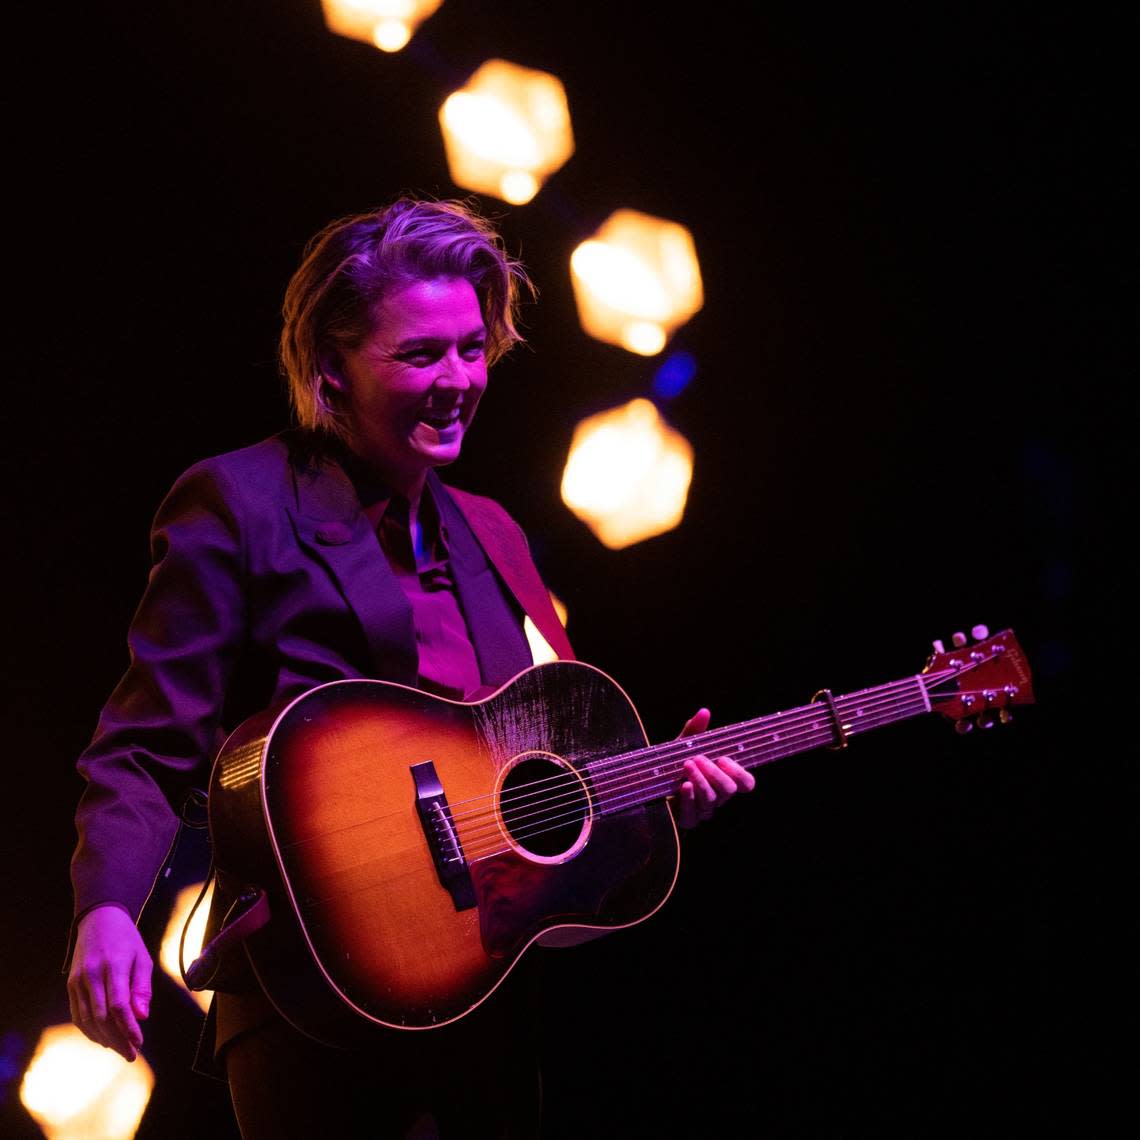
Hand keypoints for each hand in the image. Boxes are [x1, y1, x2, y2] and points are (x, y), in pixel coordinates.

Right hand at [67, 904, 152, 1061]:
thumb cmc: (127, 940)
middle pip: (102, 1017)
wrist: (99, 919)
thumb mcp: (142, 958)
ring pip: (87, 1020)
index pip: (118, 1006)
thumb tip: (142, 1017)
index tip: (139, 1043)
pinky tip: (103, 1038)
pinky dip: (89, 1030)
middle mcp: (91, 975)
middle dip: (117, 1039)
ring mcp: (77, 981)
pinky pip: (78, 1014)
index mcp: (112, 966)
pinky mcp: (70, 985)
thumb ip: (142, 988)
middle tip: (131, 1054)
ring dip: (103, 1039)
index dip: (128, 1028)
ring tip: (120, 1048)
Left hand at [673, 707, 755, 828]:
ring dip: (700, 781)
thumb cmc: (673, 763)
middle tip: (698, 758)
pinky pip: (692, 816)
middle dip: (714, 773)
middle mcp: (717, 797)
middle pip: (728, 790)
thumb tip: (704, 711)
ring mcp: (703, 810)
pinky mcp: (686, 819)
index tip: (723, 758)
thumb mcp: (683, 745)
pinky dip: (688, 800)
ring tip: (686, 765)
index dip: (740, 772)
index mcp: (723, 779)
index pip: (747, 783)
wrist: (648, 782)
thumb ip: (695, 731)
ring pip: (711, 801)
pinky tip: (683, 786)